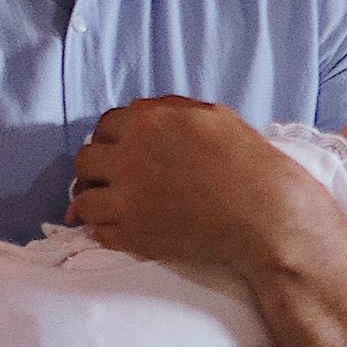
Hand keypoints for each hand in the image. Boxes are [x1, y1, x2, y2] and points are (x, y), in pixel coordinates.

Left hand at [71, 99, 290, 268]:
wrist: (263, 212)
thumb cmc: (245, 161)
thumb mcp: (209, 115)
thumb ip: (166, 111)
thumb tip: (136, 113)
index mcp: (145, 123)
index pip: (104, 126)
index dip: (110, 138)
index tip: (117, 150)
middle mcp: (129, 158)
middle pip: (85, 161)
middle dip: (95, 167)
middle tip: (109, 177)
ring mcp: (127, 200)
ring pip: (83, 200)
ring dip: (93, 200)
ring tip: (108, 204)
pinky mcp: (134, 235)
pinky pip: (98, 233)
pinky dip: (104, 230)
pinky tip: (119, 226)